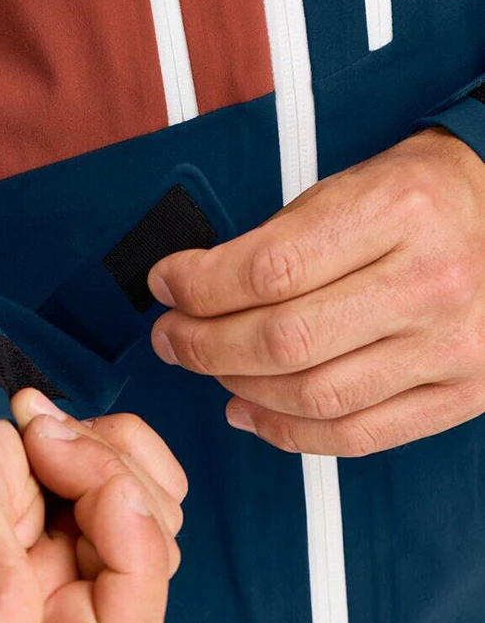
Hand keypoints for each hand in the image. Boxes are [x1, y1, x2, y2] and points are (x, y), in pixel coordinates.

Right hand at [0, 389, 185, 622]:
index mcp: (32, 621)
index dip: (134, 555)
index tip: (103, 486)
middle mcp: (71, 596)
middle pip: (153, 553)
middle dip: (107, 477)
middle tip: (38, 436)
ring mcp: (96, 552)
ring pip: (160, 508)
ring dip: (105, 450)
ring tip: (36, 430)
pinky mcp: (111, 512)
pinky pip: (161, 477)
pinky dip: (122, 439)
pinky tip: (64, 428)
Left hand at [147, 128, 484, 454]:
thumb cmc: (417, 200)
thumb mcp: (345, 188)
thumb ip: (273, 243)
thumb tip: (192, 292)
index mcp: (397, 212)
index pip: (269, 269)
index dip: (198, 286)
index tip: (166, 285)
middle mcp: (431, 281)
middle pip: (284, 340)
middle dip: (203, 344)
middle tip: (171, 337)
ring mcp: (452, 345)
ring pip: (314, 395)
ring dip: (238, 388)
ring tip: (207, 369)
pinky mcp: (462, 394)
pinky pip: (356, 434)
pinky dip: (287, 432)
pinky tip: (249, 410)